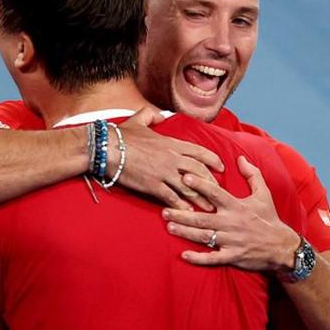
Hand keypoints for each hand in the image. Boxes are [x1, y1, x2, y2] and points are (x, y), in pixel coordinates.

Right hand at [106, 107, 223, 210]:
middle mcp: (172, 158)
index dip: (213, 160)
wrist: (108, 148)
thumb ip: (151, 116)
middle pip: (199, 172)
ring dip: (201, 199)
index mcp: (171, 143)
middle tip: (218, 193)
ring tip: (209, 209)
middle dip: (211, 183)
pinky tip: (188, 213)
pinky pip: (172, 198)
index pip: (199, 152)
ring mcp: (164, 173)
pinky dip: (182, 206)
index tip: (221, 167)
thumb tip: (158, 116)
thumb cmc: (122, 135)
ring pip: (189, 188)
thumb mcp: (139, 119)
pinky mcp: (153, 186)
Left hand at [162, 156, 300, 270]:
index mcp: (237, 206)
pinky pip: (213, 258)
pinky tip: (183, 255)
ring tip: (169, 226)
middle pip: (202, 218)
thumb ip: (252, 175)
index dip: (200, 185)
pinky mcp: (232, 256)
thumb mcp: (264, 194)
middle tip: (164, 209)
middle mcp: (232, 223)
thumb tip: (240, 158)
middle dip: (182, 213)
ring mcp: (231, 241)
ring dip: (185, 232)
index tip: (184, 177)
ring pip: (204, 237)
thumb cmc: (270, 218)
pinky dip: (198, 258)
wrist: (283, 247)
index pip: (215, 193)